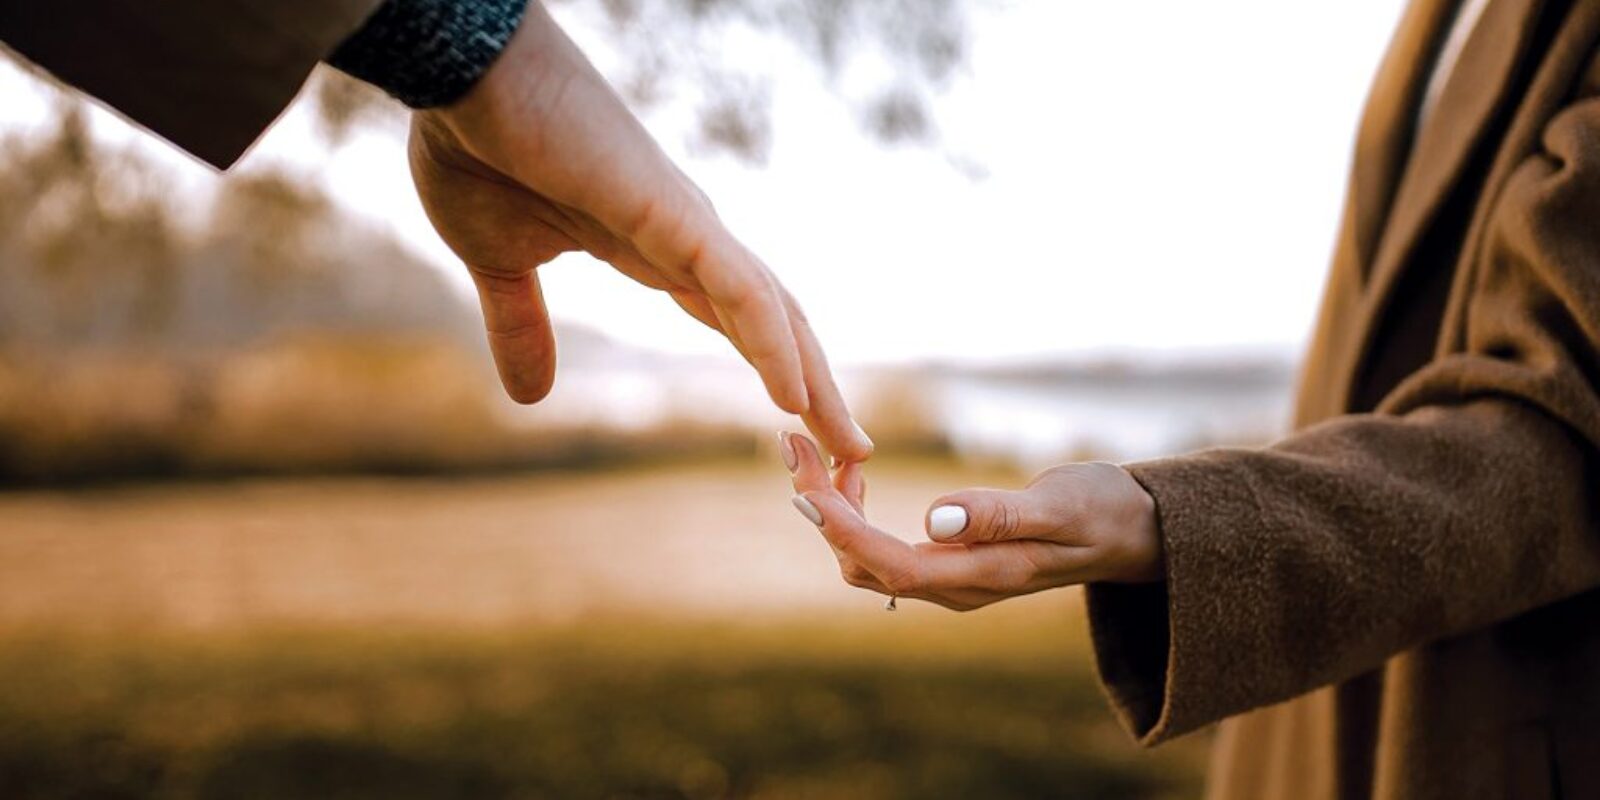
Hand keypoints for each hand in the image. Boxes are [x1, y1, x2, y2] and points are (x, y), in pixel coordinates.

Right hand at [407, 2, 872, 460]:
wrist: (461, 72)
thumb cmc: (477, 146)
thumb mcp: (500, 264)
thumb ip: (524, 326)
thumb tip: (531, 397)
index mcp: (656, 249)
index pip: (737, 320)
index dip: (775, 369)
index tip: (804, 427)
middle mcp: (688, 237)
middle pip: (774, 321)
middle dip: (817, 386)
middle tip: (854, 449)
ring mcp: (685, 223)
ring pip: (771, 311)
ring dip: (814, 379)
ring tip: (849, 442)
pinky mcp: (670, 211)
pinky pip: (736, 288)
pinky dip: (769, 342)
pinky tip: (794, 395)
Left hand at [780, 432, 1161, 610]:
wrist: (1133, 531)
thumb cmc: (1103, 511)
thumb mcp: (1060, 505)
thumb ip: (1001, 514)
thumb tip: (935, 519)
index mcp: (981, 577)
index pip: (891, 565)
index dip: (843, 531)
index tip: (805, 489)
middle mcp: (956, 587)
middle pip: (863, 564)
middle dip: (821, 510)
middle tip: (794, 445)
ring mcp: (950, 578)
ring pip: (866, 557)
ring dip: (832, 509)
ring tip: (815, 452)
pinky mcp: (948, 562)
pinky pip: (882, 545)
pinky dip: (854, 509)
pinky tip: (851, 470)